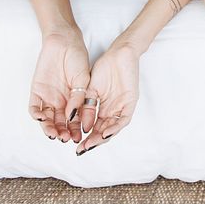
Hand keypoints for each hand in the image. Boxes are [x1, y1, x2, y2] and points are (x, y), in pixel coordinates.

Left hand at [27, 31, 92, 142]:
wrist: (64, 42)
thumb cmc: (77, 58)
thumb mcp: (83, 79)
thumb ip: (78, 98)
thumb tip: (74, 118)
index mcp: (74, 101)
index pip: (74, 121)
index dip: (75, 131)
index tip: (78, 138)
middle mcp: (61, 102)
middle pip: (60, 123)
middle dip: (62, 133)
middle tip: (64, 139)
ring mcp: (48, 97)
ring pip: (47, 119)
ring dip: (49, 128)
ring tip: (53, 134)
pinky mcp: (36, 92)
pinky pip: (34, 107)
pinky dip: (37, 115)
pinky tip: (42, 119)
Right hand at [76, 39, 141, 155]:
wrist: (119, 53)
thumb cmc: (105, 68)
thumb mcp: (90, 89)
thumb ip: (86, 106)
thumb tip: (81, 125)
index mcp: (104, 108)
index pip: (94, 127)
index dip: (85, 137)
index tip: (73, 144)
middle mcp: (113, 111)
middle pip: (103, 132)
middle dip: (92, 142)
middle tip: (81, 150)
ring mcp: (122, 107)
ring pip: (113, 129)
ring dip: (102, 138)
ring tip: (90, 145)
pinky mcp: (131, 102)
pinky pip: (123, 119)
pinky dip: (114, 127)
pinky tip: (104, 133)